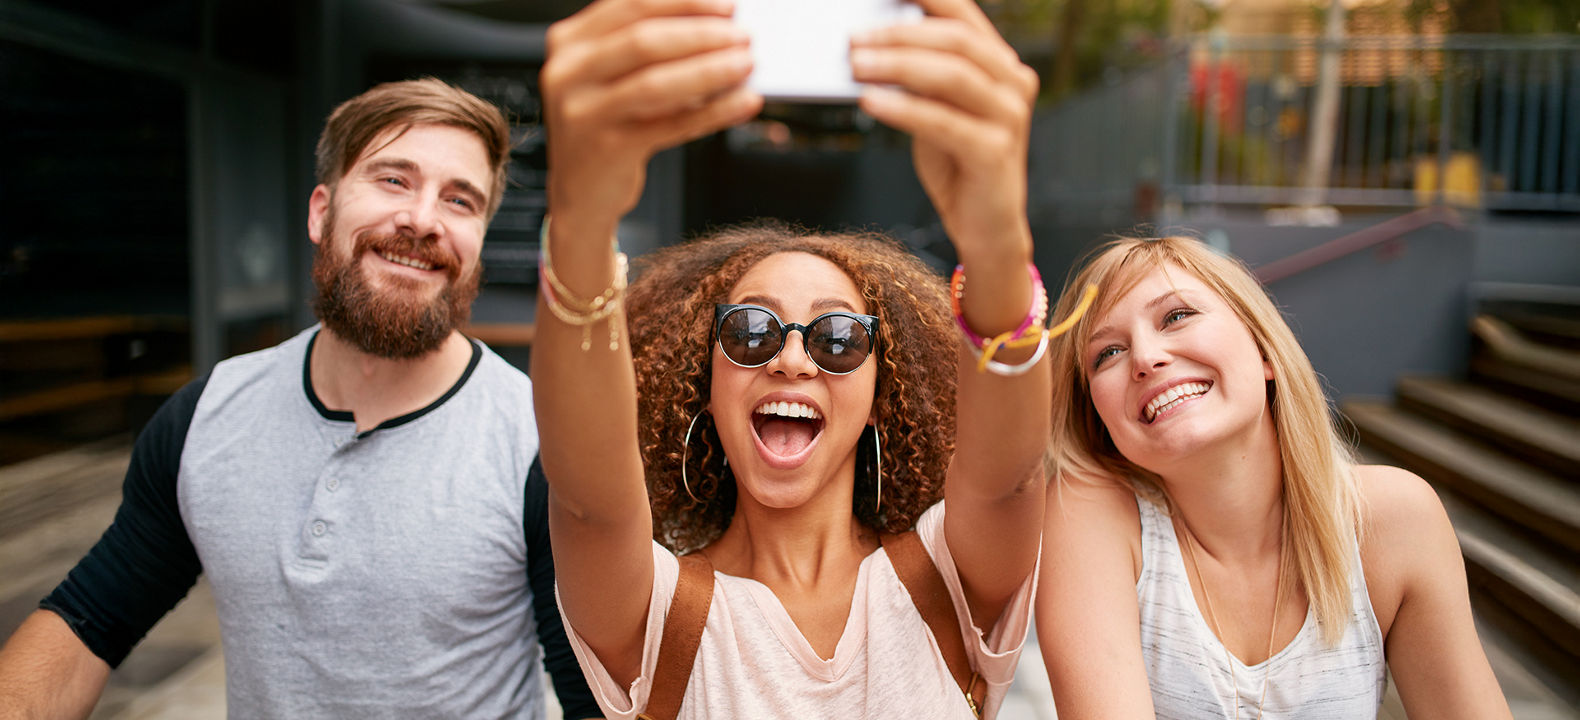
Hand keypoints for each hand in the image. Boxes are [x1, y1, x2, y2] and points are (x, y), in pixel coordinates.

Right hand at [541, 0, 763, 239]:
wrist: (580, 193)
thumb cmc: (605, 127)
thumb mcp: (610, 77)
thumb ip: (647, 49)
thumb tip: (717, 27)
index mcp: (569, 42)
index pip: (632, 6)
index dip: (685, 2)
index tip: (727, 5)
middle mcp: (568, 73)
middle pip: (644, 41)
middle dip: (702, 35)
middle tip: (743, 37)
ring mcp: (583, 112)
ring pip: (656, 83)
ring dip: (710, 70)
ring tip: (746, 65)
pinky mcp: (607, 148)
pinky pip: (671, 125)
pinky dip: (713, 112)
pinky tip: (742, 103)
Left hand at [850, 0, 1037, 260]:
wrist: (987, 228)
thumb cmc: (956, 164)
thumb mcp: (936, 111)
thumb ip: (918, 78)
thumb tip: (864, 47)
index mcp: (1001, 64)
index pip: (964, 15)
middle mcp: (1014, 83)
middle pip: (955, 41)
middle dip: (899, 34)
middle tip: (853, 39)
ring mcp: (1009, 117)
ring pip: (951, 75)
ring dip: (897, 65)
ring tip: (854, 64)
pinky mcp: (996, 152)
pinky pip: (943, 121)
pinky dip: (903, 108)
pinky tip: (870, 101)